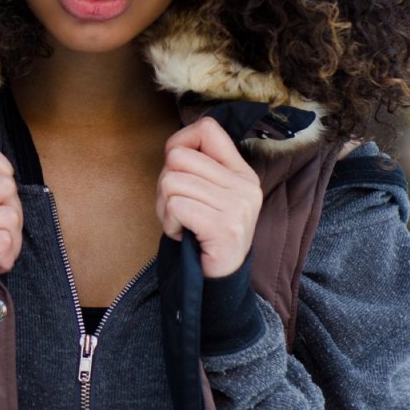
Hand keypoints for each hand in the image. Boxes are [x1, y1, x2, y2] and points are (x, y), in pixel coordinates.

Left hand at [155, 116, 262, 278]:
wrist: (219, 281)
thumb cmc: (203, 234)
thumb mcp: (206, 194)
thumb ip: (196, 167)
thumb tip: (175, 146)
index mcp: (241, 172)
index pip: (207, 128)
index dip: (179, 142)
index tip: (176, 168)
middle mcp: (244, 185)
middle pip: (178, 157)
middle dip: (165, 184)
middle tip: (177, 209)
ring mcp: (238, 206)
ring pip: (171, 181)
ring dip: (165, 207)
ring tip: (181, 223)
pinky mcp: (224, 226)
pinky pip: (175, 205)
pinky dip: (169, 222)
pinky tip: (183, 234)